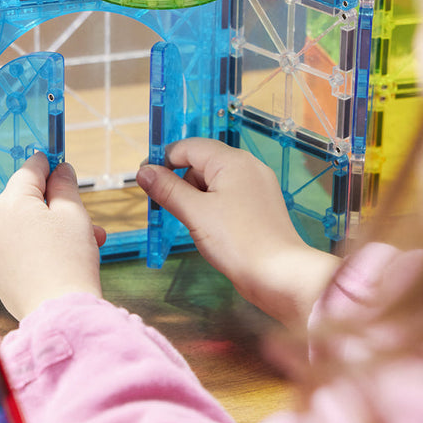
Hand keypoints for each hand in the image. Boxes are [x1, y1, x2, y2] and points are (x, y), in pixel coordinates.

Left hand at [0, 153, 106, 320]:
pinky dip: (38, 245)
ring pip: (24, 223)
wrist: (59, 313)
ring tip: (85, 241)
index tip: (61, 163)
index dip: (49, 164)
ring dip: (52, 226)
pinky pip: (17, 245)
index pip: (29, 170)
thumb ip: (65, 185)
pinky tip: (63, 256)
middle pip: (26, 199)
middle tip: (85, 217)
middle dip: (57, 204)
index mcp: (10, 203)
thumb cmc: (69, 260)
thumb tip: (60, 170)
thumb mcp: (74, 213)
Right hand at [136, 138, 340, 328]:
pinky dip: (211, 207)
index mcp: (233, 161)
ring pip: (214, 181)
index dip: (163, 160)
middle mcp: (248, 167)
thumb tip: (143, 172)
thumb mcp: (195, 213)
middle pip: (201, 162)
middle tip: (166, 208)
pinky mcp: (260, 206)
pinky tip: (209, 229)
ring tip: (193, 224)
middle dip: (179, 181)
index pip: (189, 147)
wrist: (279, 275)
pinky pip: (227, 196)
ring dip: (195, 197)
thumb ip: (167, 189)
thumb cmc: (238, 242)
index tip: (144, 180)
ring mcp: (256, 186)